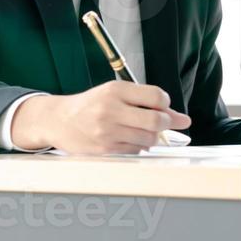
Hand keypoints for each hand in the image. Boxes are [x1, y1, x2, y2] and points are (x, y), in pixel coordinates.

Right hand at [11, 81, 190, 154]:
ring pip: (149, 139)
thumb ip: (146, 101)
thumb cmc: (89, 106)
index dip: (165, 104)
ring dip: (151, 137)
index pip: (156, 96)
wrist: (58, 120)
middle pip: (156, 120)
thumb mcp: (114, 94)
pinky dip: (138, 147)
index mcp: (115, 90)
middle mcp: (111, 109)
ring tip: (138, 131)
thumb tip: (182, 119)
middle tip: (158, 123)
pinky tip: (127, 139)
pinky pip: (136, 150)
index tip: (162, 106)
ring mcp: (108, 131)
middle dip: (164, 124)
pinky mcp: (105, 148)